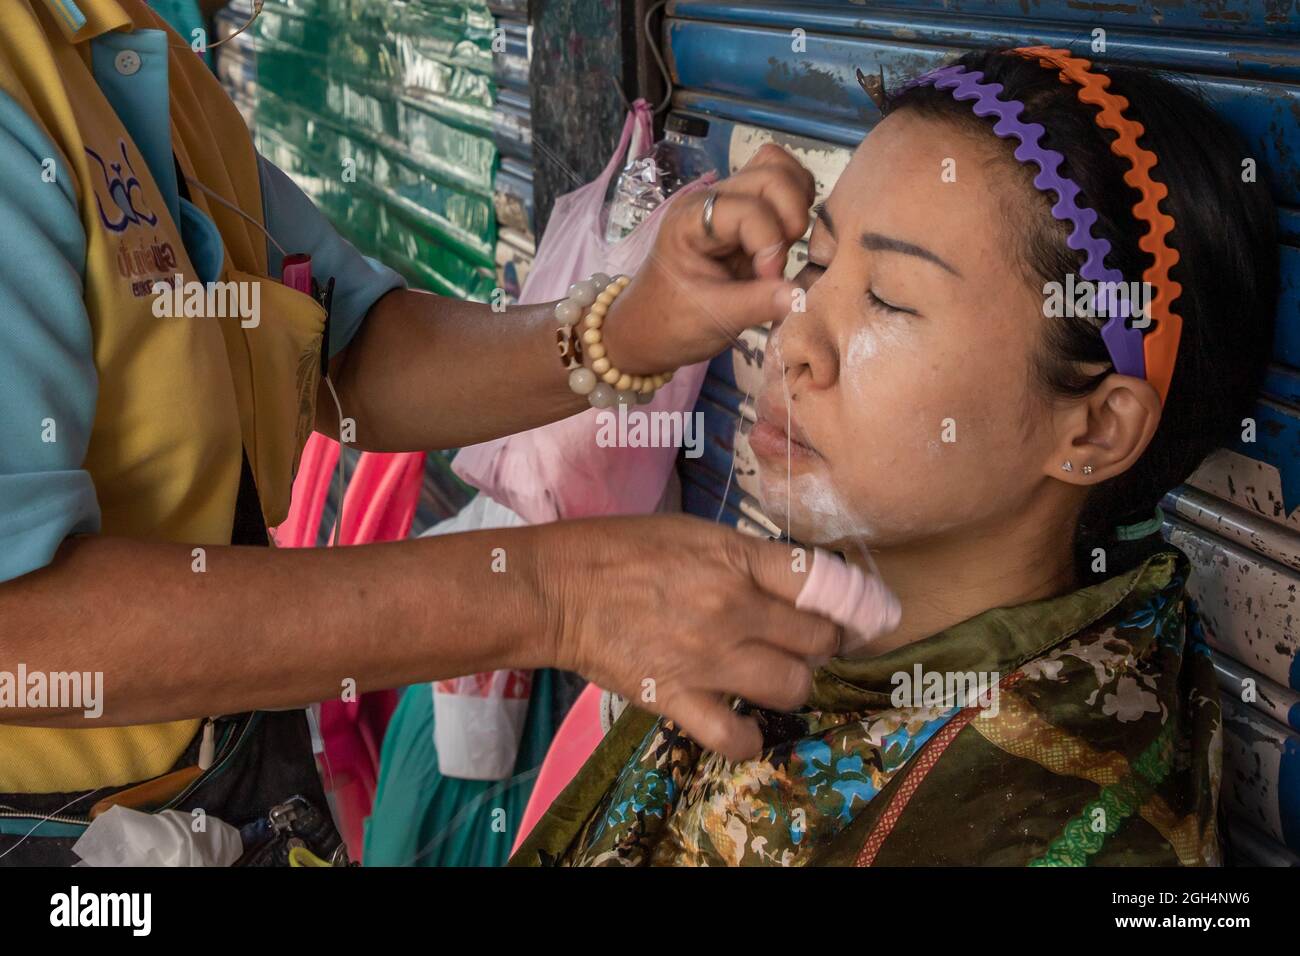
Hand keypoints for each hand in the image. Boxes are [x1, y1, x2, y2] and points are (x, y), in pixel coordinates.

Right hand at [537, 514, 842, 760]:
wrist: (558, 589)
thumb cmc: (621, 550)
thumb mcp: (694, 532)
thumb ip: (747, 558)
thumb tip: (794, 583)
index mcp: (737, 560)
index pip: (824, 584)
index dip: (853, 603)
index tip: (859, 614)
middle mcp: (732, 609)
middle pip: (818, 640)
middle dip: (821, 643)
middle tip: (803, 642)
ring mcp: (707, 658)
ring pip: (792, 687)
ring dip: (793, 685)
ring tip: (775, 677)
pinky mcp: (676, 698)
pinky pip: (735, 737)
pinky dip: (748, 738)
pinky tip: (744, 725)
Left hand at [602, 144, 816, 374]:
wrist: (649, 330)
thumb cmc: (672, 323)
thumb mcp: (715, 318)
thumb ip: (760, 303)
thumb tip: (801, 295)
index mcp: (691, 219)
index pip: (750, 210)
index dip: (770, 245)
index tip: (767, 280)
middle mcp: (710, 199)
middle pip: (771, 173)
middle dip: (790, 217)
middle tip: (779, 261)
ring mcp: (726, 200)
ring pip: (778, 168)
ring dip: (795, 205)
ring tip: (786, 246)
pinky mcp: (742, 210)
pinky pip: (779, 186)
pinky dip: (795, 204)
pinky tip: (786, 240)